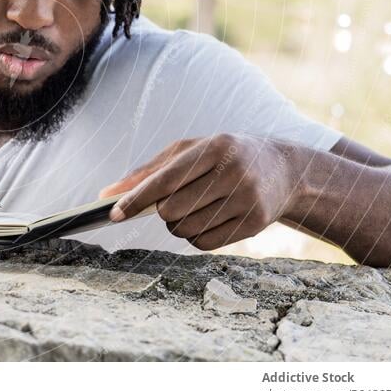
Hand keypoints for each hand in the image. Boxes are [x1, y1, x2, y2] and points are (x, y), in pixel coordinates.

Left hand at [98, 133, 298, 250]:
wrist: (284, 170)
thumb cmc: (223, 156)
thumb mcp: (187, 151)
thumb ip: (147, 171)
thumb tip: (106, 193)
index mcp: (214, 147)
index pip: (165, 179)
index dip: (136, 199)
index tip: (113, 214)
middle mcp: (233, 172)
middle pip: (172, 209)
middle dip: (161, 212)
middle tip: (170, 202)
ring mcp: (247, 199)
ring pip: (186, 229)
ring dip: (178, 225)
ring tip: (192, 208)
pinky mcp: (256, 223)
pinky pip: (205, 243)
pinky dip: (195, 237)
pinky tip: (207, 220)